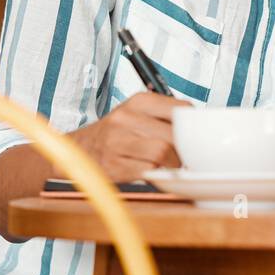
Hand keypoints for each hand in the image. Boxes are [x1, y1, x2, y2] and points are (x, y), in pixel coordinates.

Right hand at [68, 91, 192, 181]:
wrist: (79, 150)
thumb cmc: (115, 133)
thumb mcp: (137, 114)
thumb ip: (165, 117)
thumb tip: (195, 129)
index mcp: (138, 101)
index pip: (180, 108)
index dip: (191, 126)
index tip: (194, 136)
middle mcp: (127, 118)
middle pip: (173, 134)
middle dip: (183, 149)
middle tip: (185, 156)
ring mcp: (118, 141)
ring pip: (162, 153)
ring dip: (171, 164)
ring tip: (168, 164)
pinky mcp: (115, 165)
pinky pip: (148, 171)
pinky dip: (154, 174)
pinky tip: (150, 170)